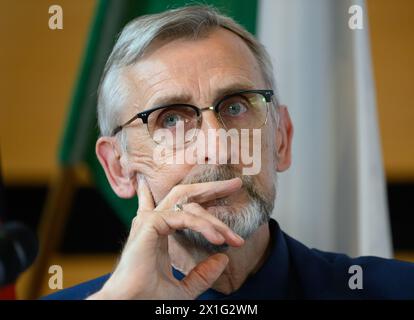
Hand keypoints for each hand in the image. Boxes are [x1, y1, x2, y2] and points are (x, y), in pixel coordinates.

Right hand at [88, 176, 243, 299]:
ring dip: (215, 221)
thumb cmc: (148, 299)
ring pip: (190, 207)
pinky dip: (203, 227)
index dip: (198, 195)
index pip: (178, 206)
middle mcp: (154, 222)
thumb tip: (223, 260)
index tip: (221, 189)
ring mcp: (151, 220)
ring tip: (234, 238)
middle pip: (186, 196)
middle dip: (211, 188)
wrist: (131, 306)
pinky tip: (218, 240)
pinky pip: (184, 217)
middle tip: (235, 184)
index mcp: (158, 232)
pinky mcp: (150, 223)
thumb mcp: (184, 288)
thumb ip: (202, 274)